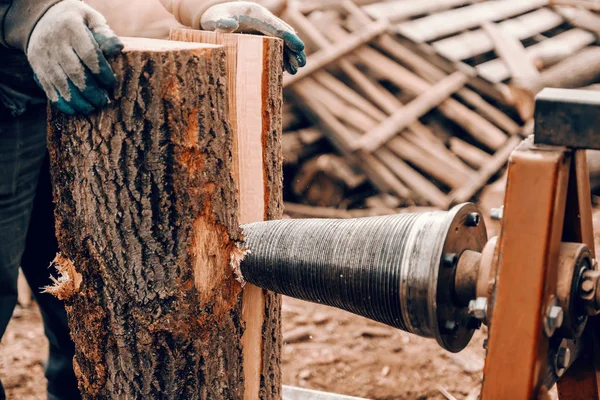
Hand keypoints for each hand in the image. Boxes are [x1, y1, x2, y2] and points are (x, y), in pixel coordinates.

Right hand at [27, 0, 123, 114]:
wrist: (42, 18)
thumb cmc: (76, 22)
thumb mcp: (91, 19)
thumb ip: (105, 33)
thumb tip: (117, 49)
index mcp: (71, 28)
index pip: (89, 54)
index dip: (102, 72)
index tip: (112, 84)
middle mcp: (55, 43)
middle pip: (75, 72)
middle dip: (91, 91)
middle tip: (104, 101)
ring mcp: (44, 56)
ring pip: (61, 84)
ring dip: (78, 101)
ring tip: (92, 108)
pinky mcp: (37, 67)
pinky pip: (48, 89)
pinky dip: (61, 103)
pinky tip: (75, 110)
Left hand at [201, 2, 305, 74]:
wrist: (217, 17)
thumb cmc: (217, 18)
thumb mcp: (216, 19)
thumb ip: (221, 21)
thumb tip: (229, 24)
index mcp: (256, 14)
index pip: (276, 27)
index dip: (288, 38)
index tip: (300, 47)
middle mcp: (264, 21)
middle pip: (284, 35)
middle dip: (294, 50)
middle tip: (302, 64)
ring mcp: (265, 30)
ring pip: (283, 42)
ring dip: (290, 56)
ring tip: (295, 70)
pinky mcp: (264, 38)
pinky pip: (277, 47)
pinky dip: (282, 57)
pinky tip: (286, 69)